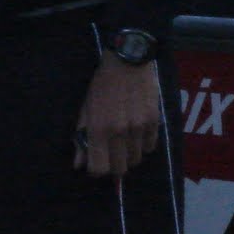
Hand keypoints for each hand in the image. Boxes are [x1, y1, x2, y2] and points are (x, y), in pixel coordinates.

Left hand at [74, 54, 160, 177]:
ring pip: (136, 160)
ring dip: (128, 155)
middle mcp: (120, 132)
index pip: (99, 167)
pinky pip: (150, 148)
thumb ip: (82, 137)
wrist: (128, 63)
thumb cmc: (101, 85)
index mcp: (99, 128)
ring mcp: (140, 128)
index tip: (94, 164)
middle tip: (109, 154)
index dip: (95, 170)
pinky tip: (135, 133)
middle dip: (113, 166)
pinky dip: (142, 146)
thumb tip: (78, 163)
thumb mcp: (86, 109)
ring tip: (122, 141)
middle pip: (120, 169)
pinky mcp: (155, 123)